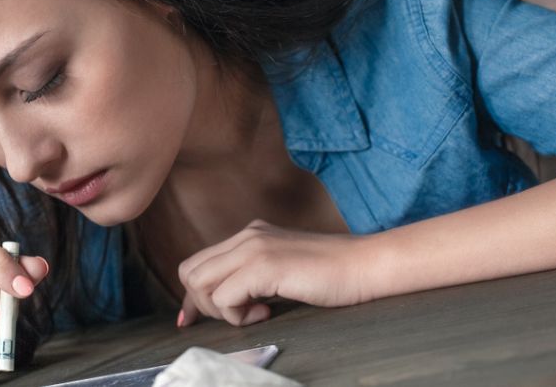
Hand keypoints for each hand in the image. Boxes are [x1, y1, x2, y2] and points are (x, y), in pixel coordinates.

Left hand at [177, 219, 368, 326]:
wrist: (365, 265)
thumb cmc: (332, 274)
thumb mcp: (283, 269)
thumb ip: (253, 277)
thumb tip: (226, 301)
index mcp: (249, 235)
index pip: (198, 263)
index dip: (192, 296)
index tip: (193, 320)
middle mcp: (246, 236)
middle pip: (190, 272)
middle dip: (203, 304)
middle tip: (237, 315)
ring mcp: (253, 248)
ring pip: (200, 284)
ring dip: (221, 310)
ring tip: (255, 312)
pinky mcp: (264, 266)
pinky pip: (224, 298)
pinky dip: (239, 316)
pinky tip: (267, 312)